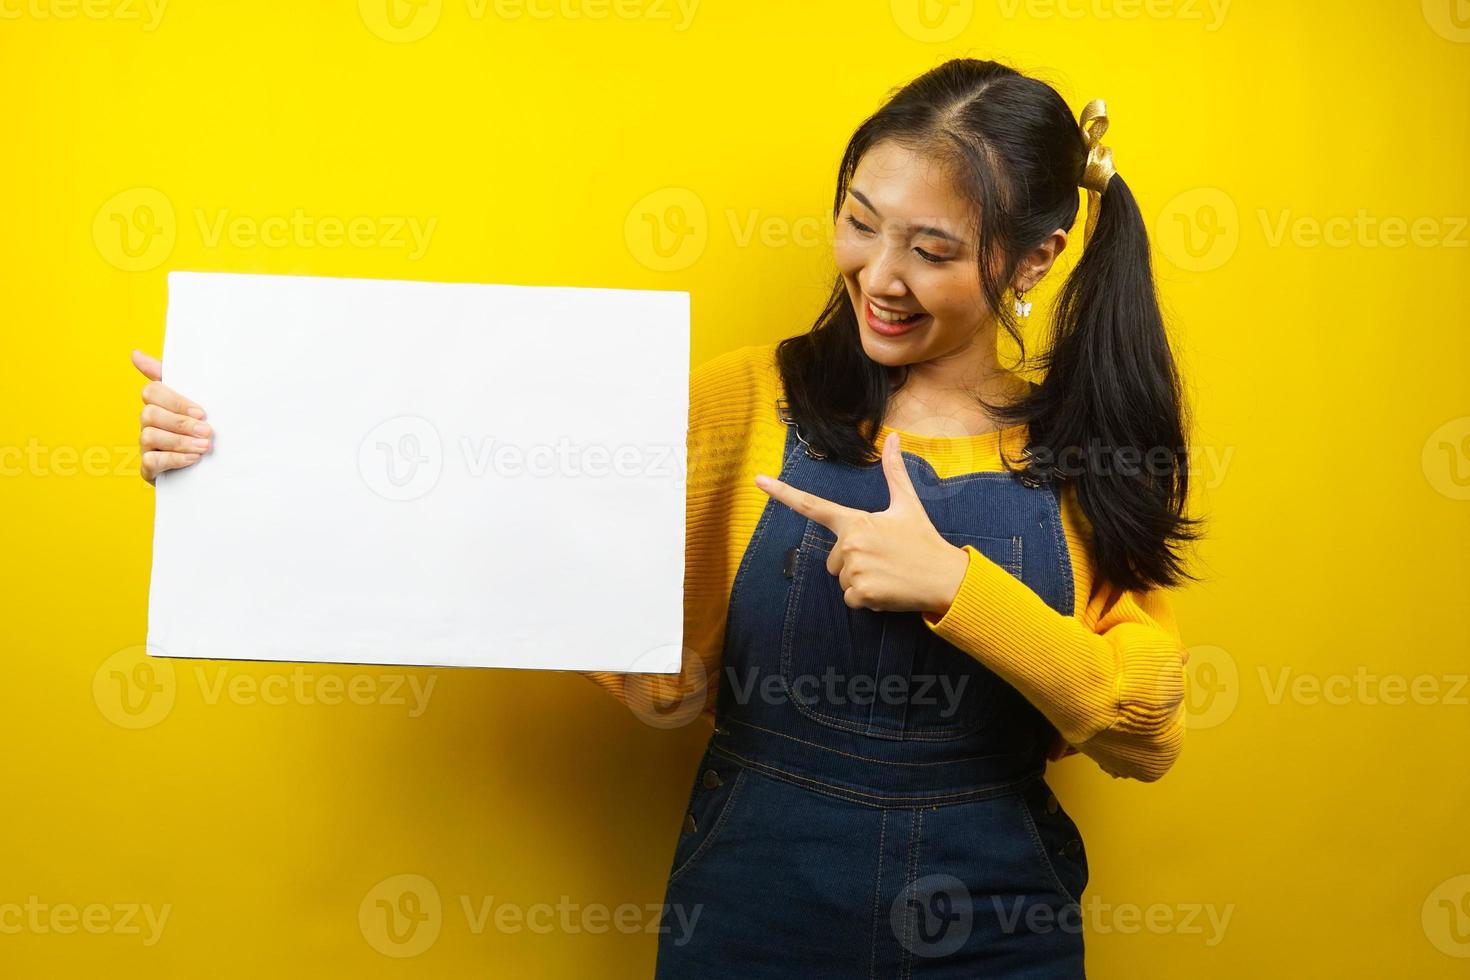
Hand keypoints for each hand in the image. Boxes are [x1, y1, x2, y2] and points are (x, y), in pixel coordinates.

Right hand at [131, 349, 210, 484]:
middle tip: (207, 431)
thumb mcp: (194, 402)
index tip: (201, 412)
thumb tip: (135, 354)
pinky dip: (173, 459)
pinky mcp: (148, 467)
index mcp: (159, 404)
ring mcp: (146, 445)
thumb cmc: (199, 428)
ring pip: (150, 436)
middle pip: (150, 414)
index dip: (175, 401)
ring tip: (204, 446)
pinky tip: (193, 458)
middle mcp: (148, 423)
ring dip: (180, 441)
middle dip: (181, 423)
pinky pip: (151, 460)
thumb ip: (172, 377)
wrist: (208, 466)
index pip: (152, 391)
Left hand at [754, 431, 970, 614]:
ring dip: (861, 581)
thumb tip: (894, 438)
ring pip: (841, 580)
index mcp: (855, 521)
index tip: (757, 480)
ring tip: (888, 574)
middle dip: (853, 562)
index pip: (812, 505)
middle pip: (832, 559)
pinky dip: (867, 599)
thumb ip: (894, 472)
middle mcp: (850, 544)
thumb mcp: (908, 505)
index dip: (782, 492)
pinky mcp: (861, 594)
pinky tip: (887, 591)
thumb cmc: (924, 541)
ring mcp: (854, 569)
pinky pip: (850, 599)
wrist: (946, 578)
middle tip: (884, 559)